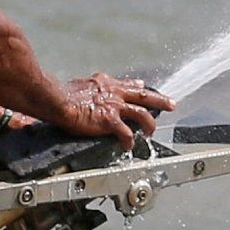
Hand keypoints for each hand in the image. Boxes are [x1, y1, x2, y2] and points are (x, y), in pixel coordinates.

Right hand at [52, 72, 170, 141]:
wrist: (58, 101)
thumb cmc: (62, 95)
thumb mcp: (79, 85)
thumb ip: (87, 88)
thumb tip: (84, 87)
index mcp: (106, 83)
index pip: (128, 84)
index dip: (138, 87)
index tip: (143, 87)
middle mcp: (114, 92)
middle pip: (143, 95)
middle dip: (159, 100)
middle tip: (171, 104)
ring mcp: (114, 106)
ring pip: (142, 113)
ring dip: (149, 123)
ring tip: (151, 132)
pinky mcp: (110, 121)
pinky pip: (126, 134)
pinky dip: (129, 141)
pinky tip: (128, 146)